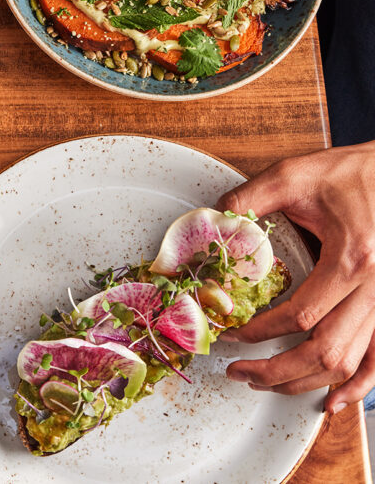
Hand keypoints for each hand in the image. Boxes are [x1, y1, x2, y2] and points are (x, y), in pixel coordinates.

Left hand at [217, 142, 374, 413]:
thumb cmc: (353, 173)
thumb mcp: (294, 175)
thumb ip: (249, 200)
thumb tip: (213, 222)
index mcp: (353, 258)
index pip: (301, 314)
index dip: (260, 331)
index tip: (230, 332)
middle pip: (327, 351)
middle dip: (277, 370)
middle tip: (237, 371)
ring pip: (352, 363)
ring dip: (307, 381)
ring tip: (266, 383)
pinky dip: (360, 386)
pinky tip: (333, 400)